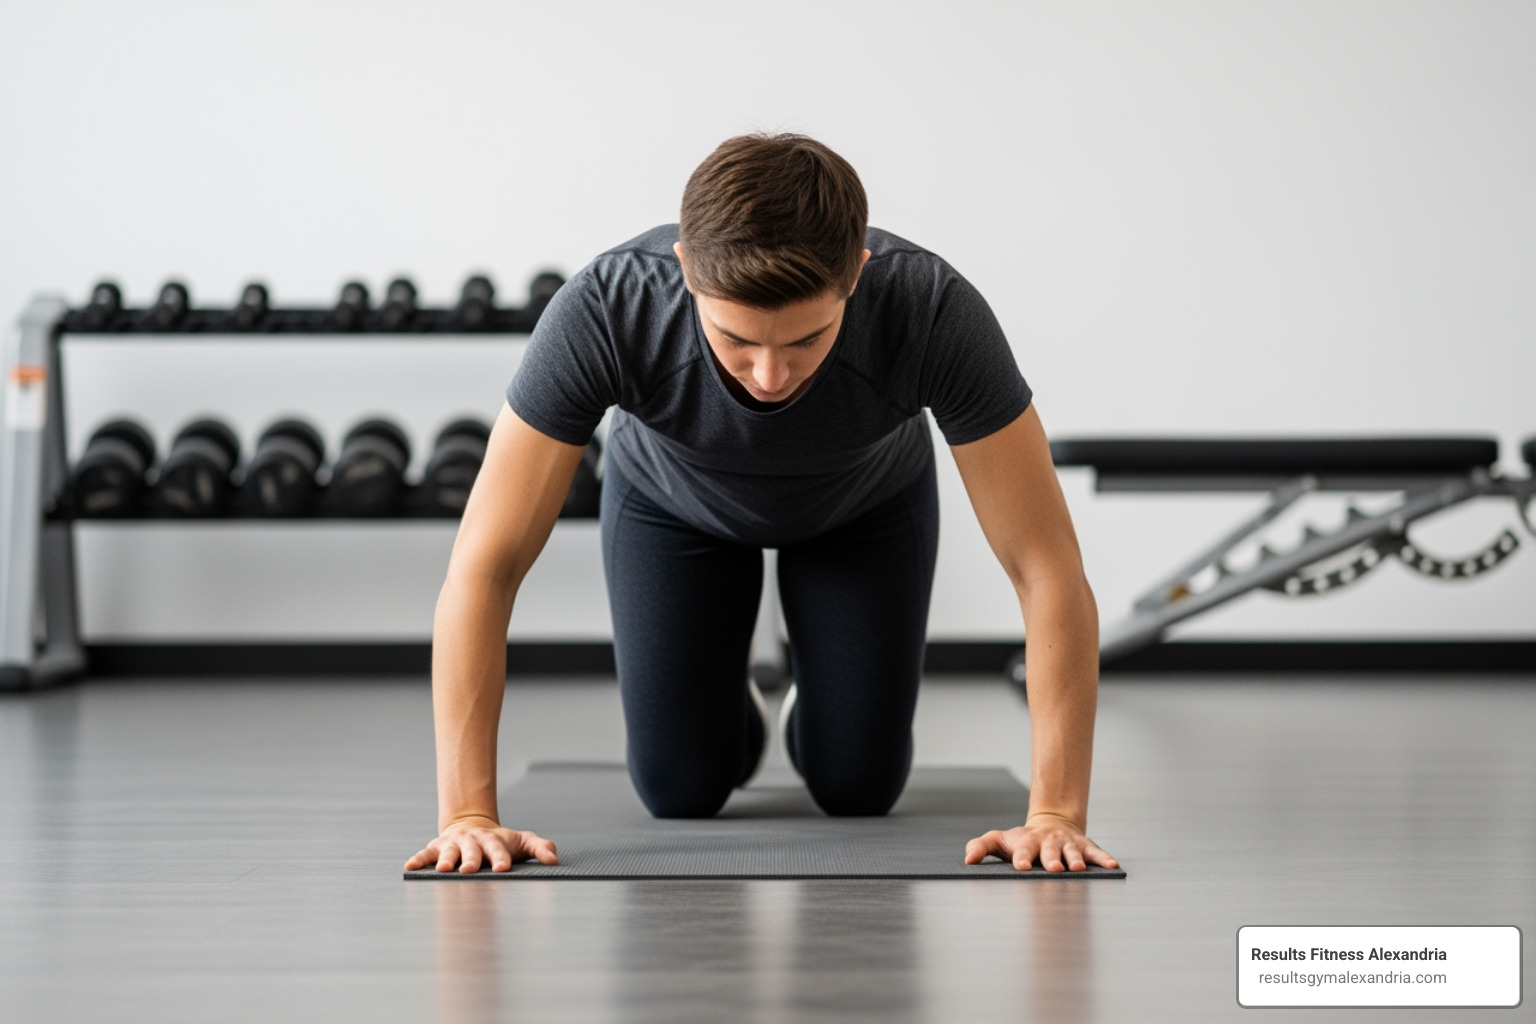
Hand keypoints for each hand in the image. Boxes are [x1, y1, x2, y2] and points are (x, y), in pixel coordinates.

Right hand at [404, 815, 558, 873]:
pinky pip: (426, 853)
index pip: (499, 850)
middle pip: (473, 851)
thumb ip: (540, 848)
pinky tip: (410, 867)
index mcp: (494, 841)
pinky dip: (419, 859)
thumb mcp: (523, 842)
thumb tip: (554, 860)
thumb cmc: (501, 842)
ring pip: (450, 851)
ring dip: (446, 860)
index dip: (500, 859)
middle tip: (469, 870)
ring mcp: (454, 844)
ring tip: (443, 869)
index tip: (502, 869)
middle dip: (472, 860)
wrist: (472, 826)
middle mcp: (473, 841)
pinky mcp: (437, 847)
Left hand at [963, 812, 1118, 871]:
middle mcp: (1049, 843)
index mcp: (1027, 843)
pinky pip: (1096, 853)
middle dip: (1052, 860)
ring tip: (1079, 869)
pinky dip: (1104, 859)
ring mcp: (1068, 844)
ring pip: (1073, 853)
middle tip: (1053, 869)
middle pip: (1050, 853)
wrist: (1051, 824)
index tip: (1020, 867)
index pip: (1023, 851)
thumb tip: (967, 860)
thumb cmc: (1021, 841)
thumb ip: (981, 846)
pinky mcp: (1086, 847)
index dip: (1022, 859)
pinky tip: (1113, 866)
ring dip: (1076, 861)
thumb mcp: (1000, 841)